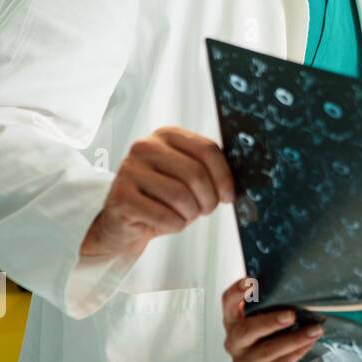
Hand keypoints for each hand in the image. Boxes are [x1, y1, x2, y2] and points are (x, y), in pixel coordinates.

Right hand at [80, 126, 234, 259]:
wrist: (124, 223)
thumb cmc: (162, 199)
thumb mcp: (186, 178)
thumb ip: (208, 170)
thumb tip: (241, 178)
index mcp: (166, 136)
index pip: (207, 149)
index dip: (224, 176)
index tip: (229, 196)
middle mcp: (145, 147)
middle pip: (196, 173)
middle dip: (208, 199)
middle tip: (206, 210)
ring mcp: (128, 170)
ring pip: (181, 195)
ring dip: (190, 214)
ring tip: (184, 216)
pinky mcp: (120, 196)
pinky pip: (164, 215)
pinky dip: (174, 225)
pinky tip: (166, 222)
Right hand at [221, 278, 322, 361]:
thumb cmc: (278, 338)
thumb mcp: (274, 319)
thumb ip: (277, 305)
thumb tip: (301, 290)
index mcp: (234, 321)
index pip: (228, 303)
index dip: (237, 292)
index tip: (251, 282)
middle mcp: (234, 342)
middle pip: (245, 330)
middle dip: (270, 321)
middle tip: (291, 315)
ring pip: (266, 351)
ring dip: (293, 340)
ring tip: (314, 331)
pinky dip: (294, 355)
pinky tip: (307, 347)